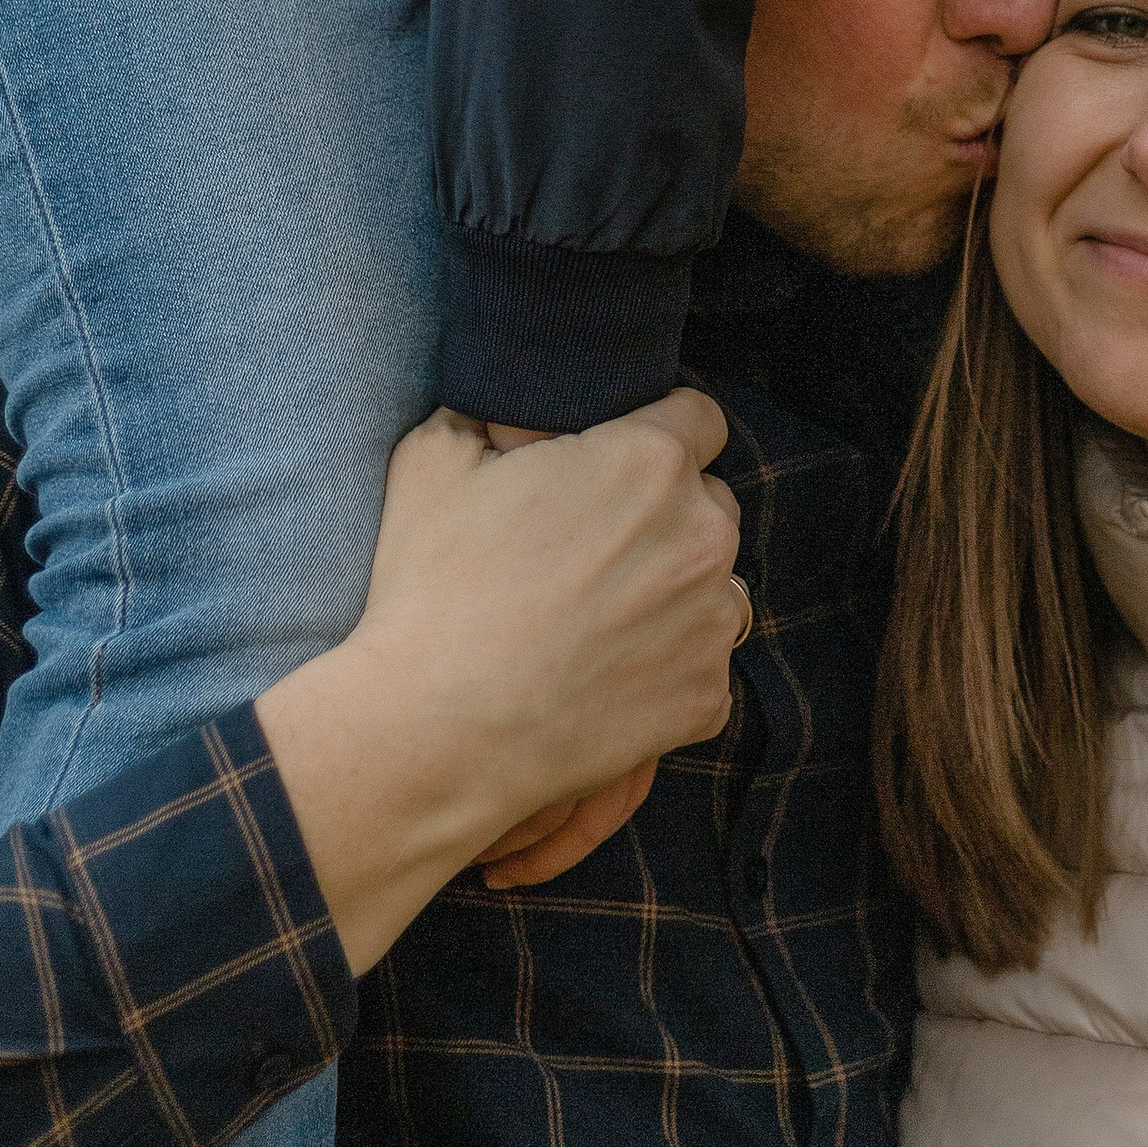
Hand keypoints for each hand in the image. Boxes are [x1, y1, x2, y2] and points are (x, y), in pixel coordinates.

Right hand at [256, 393, 739, 971]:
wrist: (436, 733)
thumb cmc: (431, 591)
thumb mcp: (434, 461)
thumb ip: (491, 413)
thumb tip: (513, 415)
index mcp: (650, 462)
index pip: (700, 418)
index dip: (659, 432)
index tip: (622, 462)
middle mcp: (703, 534)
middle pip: (711, 502)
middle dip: (666, 514)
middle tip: (594, 549)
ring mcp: (713, 619)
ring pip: (716, 586)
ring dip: (676, 591)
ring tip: (599, 620)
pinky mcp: (708, 695)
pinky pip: (701, 665)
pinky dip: (666, 668)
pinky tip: (602, 677)